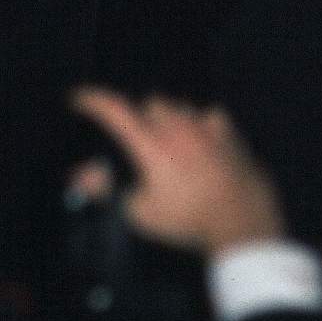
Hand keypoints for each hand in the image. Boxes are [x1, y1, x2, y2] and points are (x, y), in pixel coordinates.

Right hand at [69, 86, 283, 254]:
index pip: (115, 110)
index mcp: (150, 144)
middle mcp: (177, 128)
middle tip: (135, 138)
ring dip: (168, 117)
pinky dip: (200, 122)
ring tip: (167, 139)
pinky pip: (210, 115)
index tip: (79, 98)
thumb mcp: (140, 211)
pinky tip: (201, 138)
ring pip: (179, 106)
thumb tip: (80, 176)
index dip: (93, 101)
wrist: (242, 222)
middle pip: (149, 103)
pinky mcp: (230, 136)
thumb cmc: (188, 220)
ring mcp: (206, 128)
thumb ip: (108, 190)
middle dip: (138, 115)